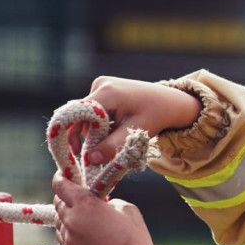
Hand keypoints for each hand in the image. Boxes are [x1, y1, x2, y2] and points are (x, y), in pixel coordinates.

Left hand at [53, 174, 154, 244]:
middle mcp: (72, 220)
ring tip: (84, 217)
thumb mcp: (127, 209)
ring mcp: (69, 238)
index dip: (61, 178)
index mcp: (86, 204)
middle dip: (66, 197)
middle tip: (78, 197)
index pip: (62, 186)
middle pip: (58, 203)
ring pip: (60, 221)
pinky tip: (84, 232)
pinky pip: (64, 237)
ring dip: (68, 216)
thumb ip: (111, 202)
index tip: (63, 175)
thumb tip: (104, 204)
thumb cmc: (134, 238)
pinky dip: (70, 231)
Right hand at [70, 76, 201, 164]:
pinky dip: (100, 125)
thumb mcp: (134, 133)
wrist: (170, 102)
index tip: (77, 152)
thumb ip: (112, 146)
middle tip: (93, 156)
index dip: (74, 133)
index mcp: (107, 92)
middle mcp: (101, 84)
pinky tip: (114, 132)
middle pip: (82, 114)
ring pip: (87, 115)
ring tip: (110, 143)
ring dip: (95, 132)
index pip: (79, 113)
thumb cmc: (155, 115)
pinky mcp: (105, 89)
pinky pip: (94, 111)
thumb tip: (90, 159)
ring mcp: (102, 85)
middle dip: (87, 136)